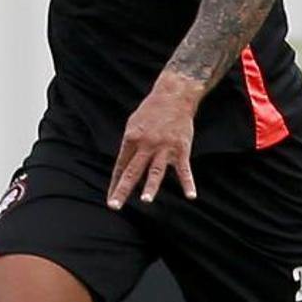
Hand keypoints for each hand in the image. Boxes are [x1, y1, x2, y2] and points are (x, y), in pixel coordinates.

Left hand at [107, 78, 202, 208]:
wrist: (174, 95)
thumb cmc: (151, 111)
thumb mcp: (133, 124)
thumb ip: (129, 146)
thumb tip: (123, 165)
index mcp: (131, 139)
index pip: (121, 166)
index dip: (115, 183)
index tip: (110, 199)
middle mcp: (146, 145)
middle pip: (132, 171)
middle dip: (122, 190)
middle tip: (114, 206)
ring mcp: (164, 148)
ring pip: (155, 170)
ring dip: (150, 186)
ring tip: (145, 200)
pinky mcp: (181, 148)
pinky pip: (184, 169)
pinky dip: (188, 183)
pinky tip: (190, 196)